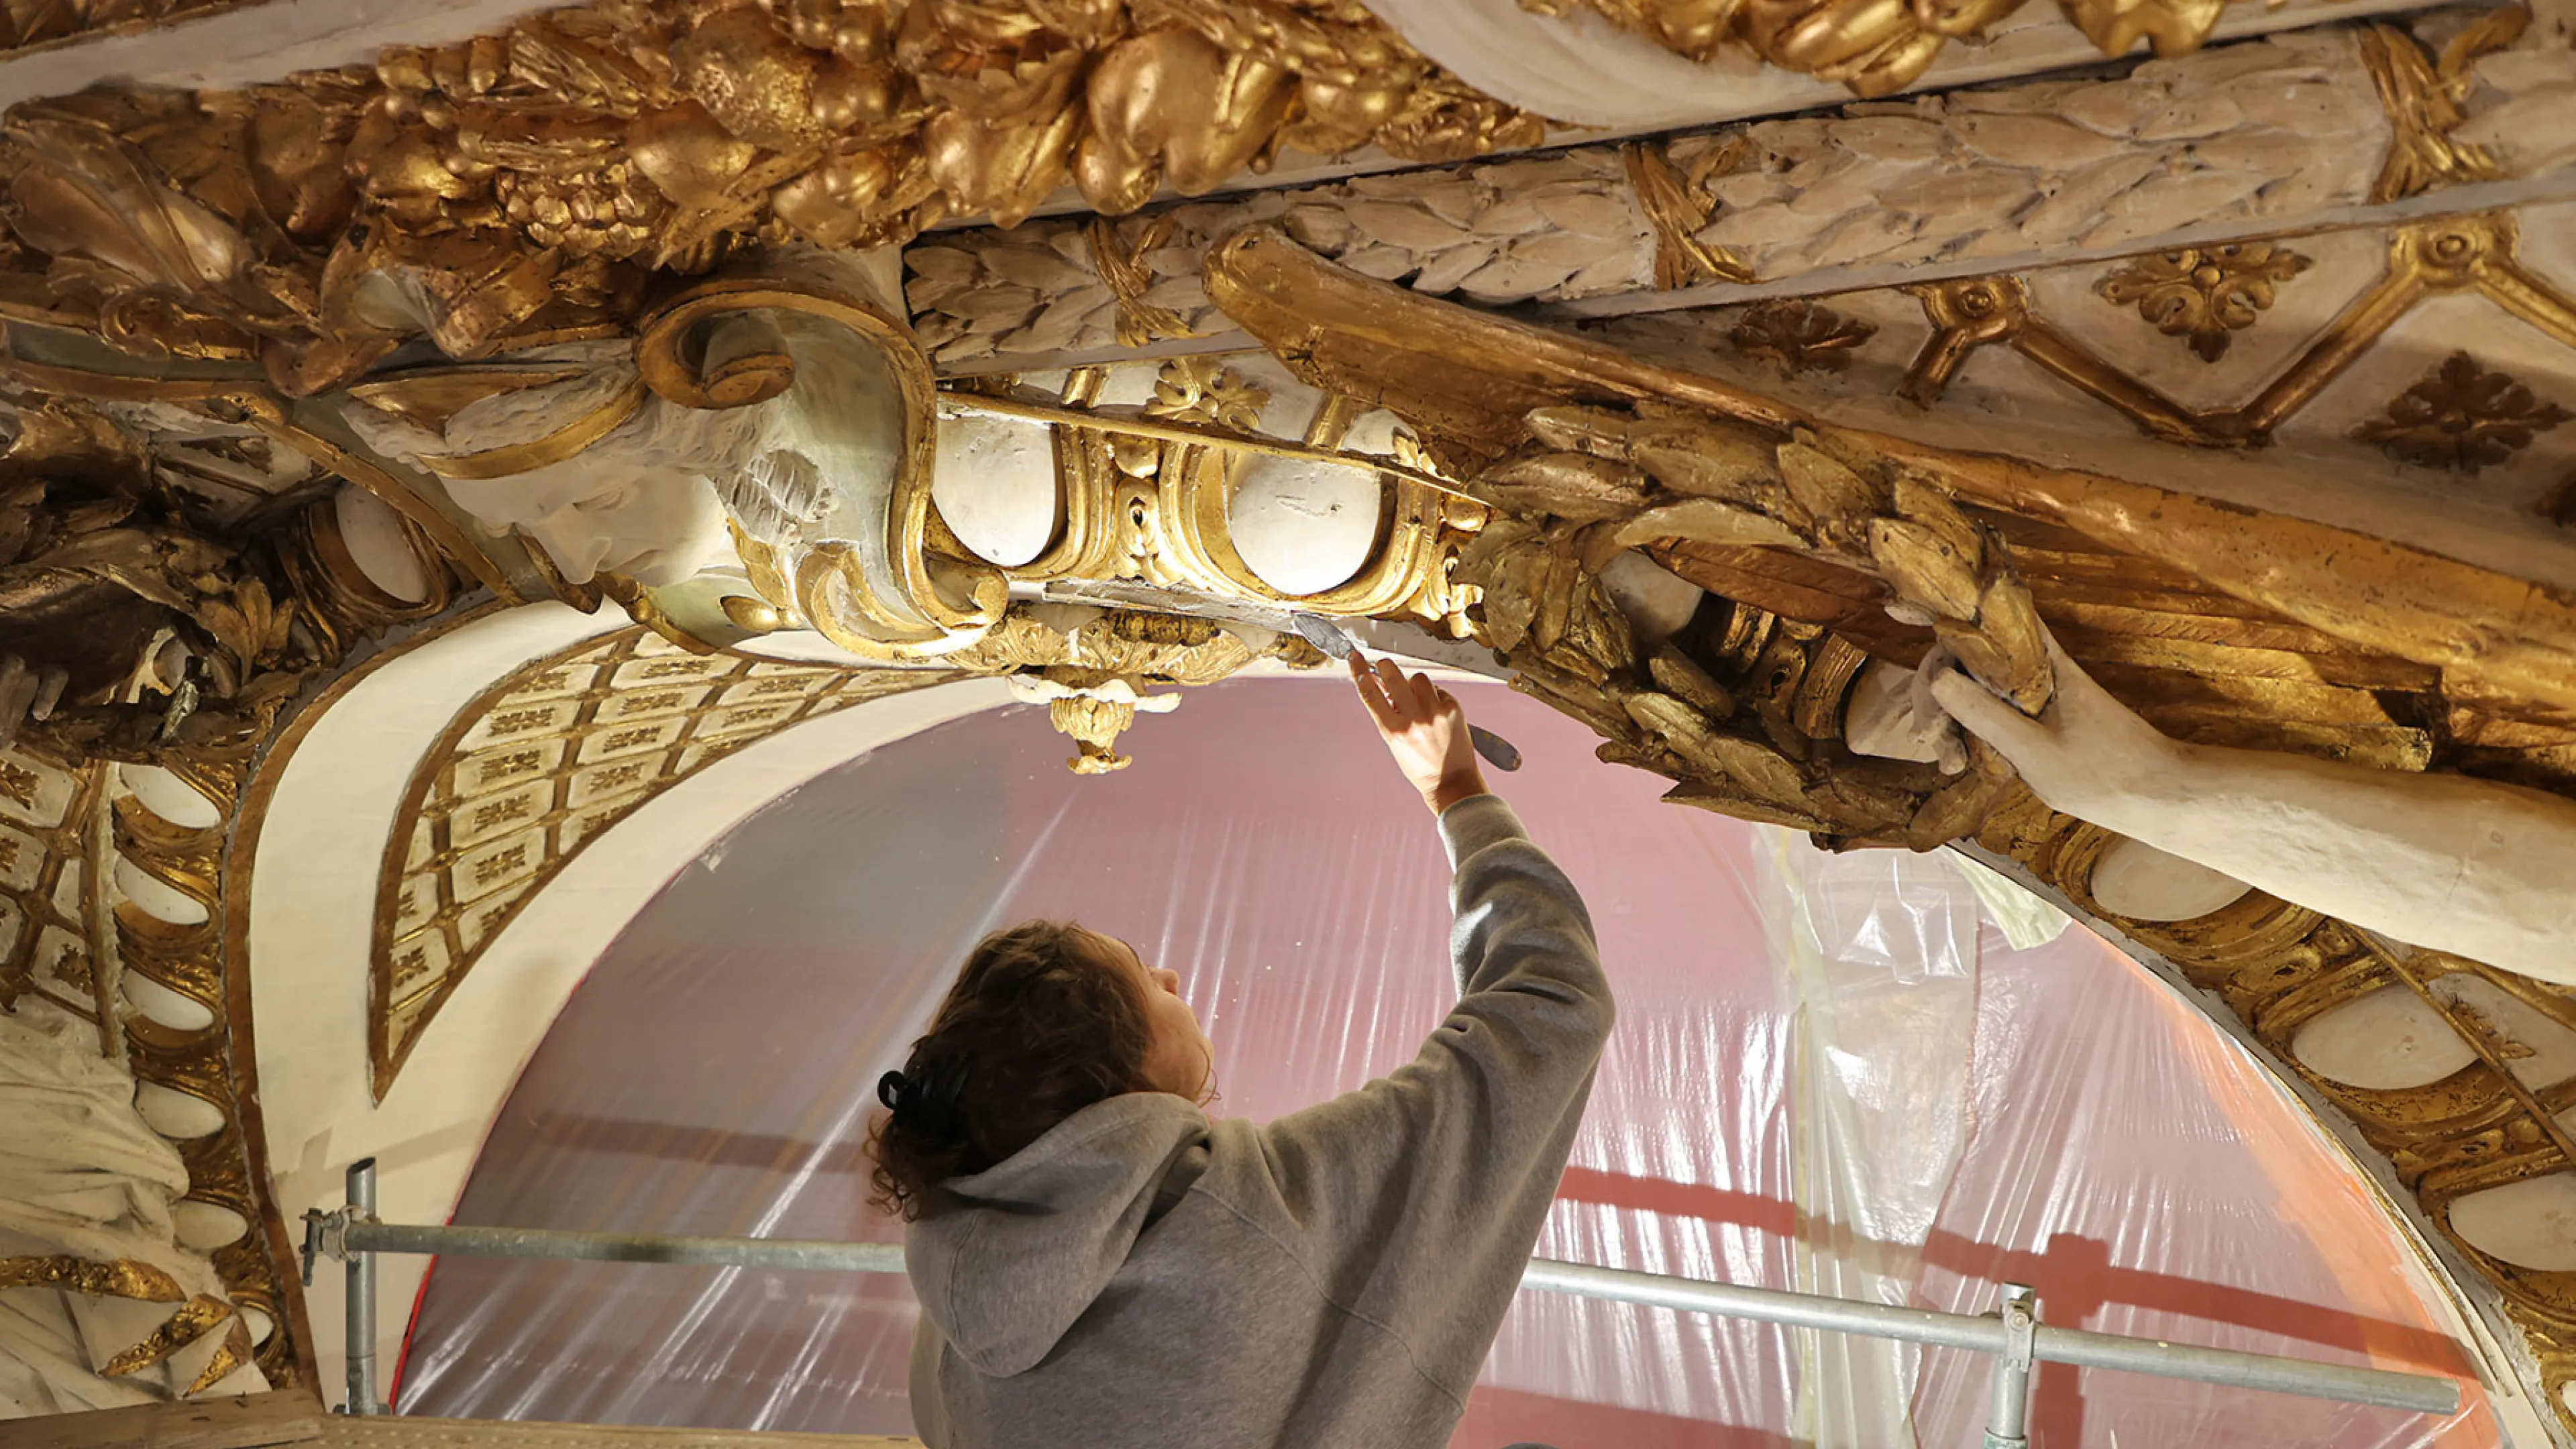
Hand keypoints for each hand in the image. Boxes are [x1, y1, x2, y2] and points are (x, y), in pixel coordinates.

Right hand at [1349, 652, 1487, 812]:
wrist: (1452, 781)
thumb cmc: (1421, 766)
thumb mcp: (1394, 743)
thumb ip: (1387, 714)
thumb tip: (1382, 686)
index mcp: (1393, 730)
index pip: (1370, 693)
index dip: (1360, 671)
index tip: (1356, 657)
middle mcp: (1413, 719)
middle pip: (1393, 675)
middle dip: (1386, 667)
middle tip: (1385, 668)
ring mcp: (1435, 712)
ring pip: (1417, 677)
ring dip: (1413, 685)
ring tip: (1418, 701)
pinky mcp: (1452, 708)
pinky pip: (1437, 689)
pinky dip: (1434, 696)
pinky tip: (1435, 711)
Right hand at [1926, 633, 2177, 815]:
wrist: (2161, 795)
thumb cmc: (2103, 773)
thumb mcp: (2034, 750)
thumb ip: (1985, 714)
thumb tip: (1936, 677)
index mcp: (2040, 661)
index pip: (1979, 626)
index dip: (1943, 636)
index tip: (1920, 662)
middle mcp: (2036, 668)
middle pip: (1968, 658)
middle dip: (1939, 693)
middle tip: (1933, 741)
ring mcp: (2037, 693)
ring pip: (1977, 687)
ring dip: (1953, 718)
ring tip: (1953, 762)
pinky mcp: (2040, 716)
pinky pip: (1994, 710)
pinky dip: (1975, 731)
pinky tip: (1966, 763)